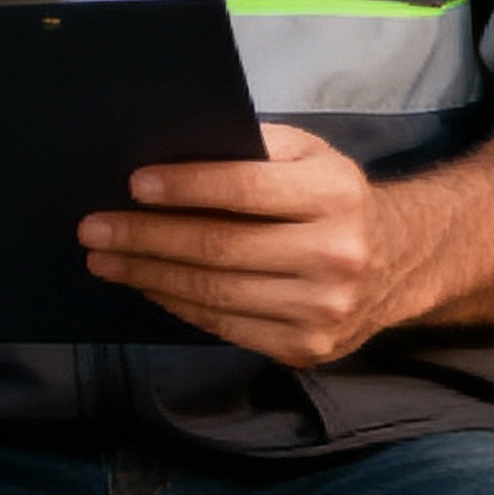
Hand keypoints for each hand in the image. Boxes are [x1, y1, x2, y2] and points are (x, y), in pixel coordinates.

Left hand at [80, 124, 433, 361]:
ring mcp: (324, 309)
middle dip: (146, 237)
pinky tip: (146, 285)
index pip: (247, 189)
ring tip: (104, 260)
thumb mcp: (308, 154)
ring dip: (148, 276)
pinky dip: (177, 304)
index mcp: (336, 194)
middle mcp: (337, 254)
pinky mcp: (307, 346)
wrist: (400, 259)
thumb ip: (251, 148)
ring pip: (215, 293)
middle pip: (221, 248)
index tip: (133, 184)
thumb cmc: (331, 197)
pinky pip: (224, 326)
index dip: (186, 187)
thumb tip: (167, 151)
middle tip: (93, 228)